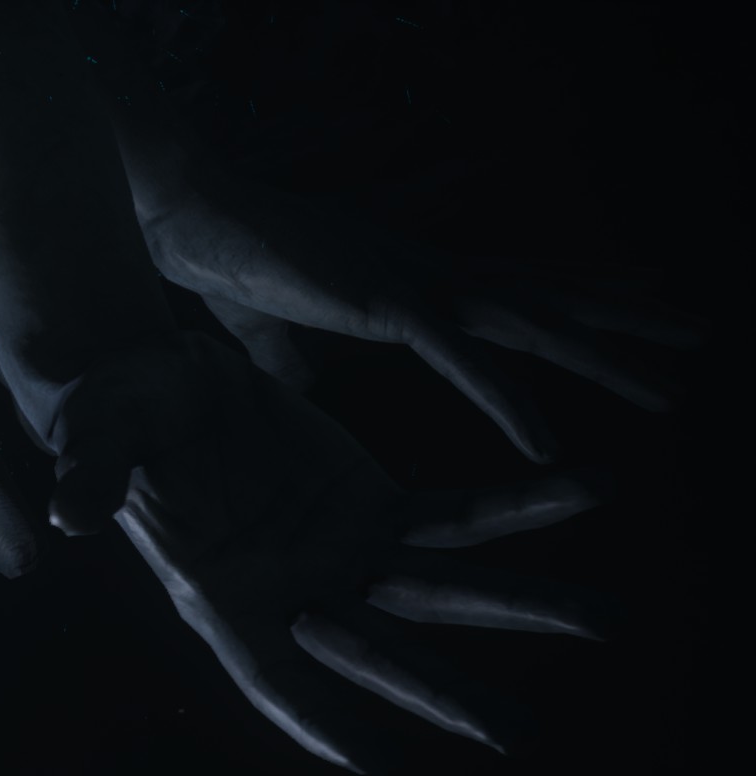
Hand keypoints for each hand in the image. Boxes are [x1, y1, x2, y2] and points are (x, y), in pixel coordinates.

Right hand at [52, 332, 614, 772]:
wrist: (151, 376)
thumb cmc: (109, 414)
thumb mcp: (96, 440)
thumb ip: (91, 478)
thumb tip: (66, 513)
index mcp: (222, 594)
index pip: (272, 673)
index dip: (315, 715)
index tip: (371, 759)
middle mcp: (291, 591)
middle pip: (379, 652)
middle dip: (447, 695)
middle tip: (513, 736)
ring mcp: (337, 553)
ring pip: (441, 590)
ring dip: (519, 605)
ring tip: (601, 621)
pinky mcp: (370, 506)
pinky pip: (456, 519)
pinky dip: (517, 510)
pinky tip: (582, 491)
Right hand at [142, 179, 704, 461]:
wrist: (188, 221)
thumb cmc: (224, 261)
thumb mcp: (271, 326)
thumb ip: (296, 359)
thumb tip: (306, 395)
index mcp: (410, 278)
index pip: (512, 284)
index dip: (575, 291)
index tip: (631, 301)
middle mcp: (431, 275)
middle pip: (548, 295)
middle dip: (625, 314)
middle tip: (696, 332)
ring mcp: (418, 288)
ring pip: (534, 325)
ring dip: (605, 356)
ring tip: (672, 386)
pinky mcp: (391, 310)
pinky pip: (467, 366)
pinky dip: (510, 404)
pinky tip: (549, 445)